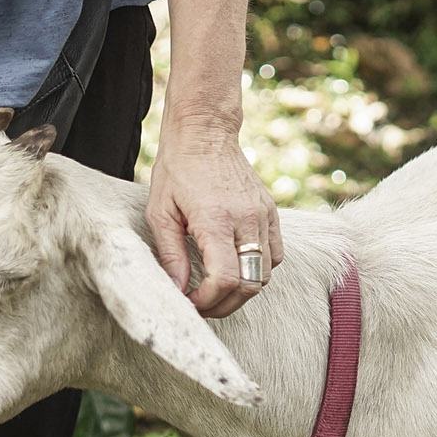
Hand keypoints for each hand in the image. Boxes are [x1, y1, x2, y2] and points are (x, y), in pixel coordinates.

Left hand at [146, 126, 280, 318]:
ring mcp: (263, 216)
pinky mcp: (271, 212)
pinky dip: (259, 269)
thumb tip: (178, 289)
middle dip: (225, 304)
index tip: (191, 301)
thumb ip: (170, 254)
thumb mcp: (160, 212)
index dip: (209, 301)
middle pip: (249, 285)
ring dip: (242, 290)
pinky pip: (275, 255)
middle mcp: (246, 220)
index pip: (226, 279)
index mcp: (215, 220)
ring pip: (265, 274)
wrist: (205, 132)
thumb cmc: (177, 170)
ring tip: (218, 288)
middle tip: (202, 304)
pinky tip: (236, 265)